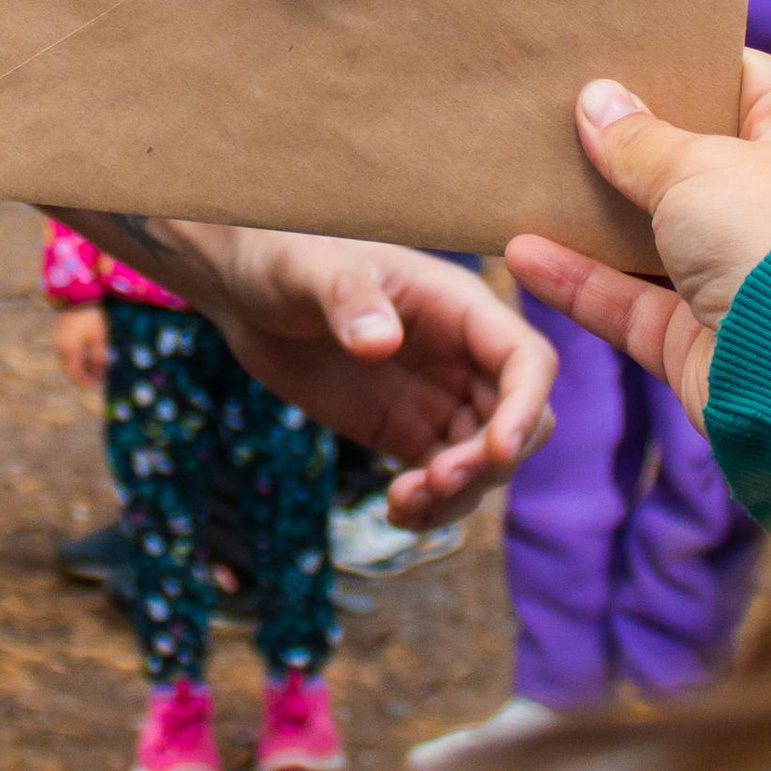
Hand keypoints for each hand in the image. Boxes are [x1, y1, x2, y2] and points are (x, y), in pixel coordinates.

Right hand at [52, 303, 107, 392]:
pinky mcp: (59, 335)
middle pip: (70, 371)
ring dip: (79, 368)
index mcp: (69, 353)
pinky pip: (67, 354)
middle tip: (96, 380)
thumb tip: (101, 372)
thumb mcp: (98, 338)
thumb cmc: (89, 318)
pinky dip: (76, 359)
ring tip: (94, 368)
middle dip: (83, 377)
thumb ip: (98, 357)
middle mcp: (60, 350)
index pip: (76, 375)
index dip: (86, 383)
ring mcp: (58, 342)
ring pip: (68, 363)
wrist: (75, 296)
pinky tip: (87, 356)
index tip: (98, 386)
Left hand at [188, 233, 553, 528]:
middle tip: (429, 483)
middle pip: (518, 420)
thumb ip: (346, 297)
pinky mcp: (406, 431)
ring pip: (484, 460)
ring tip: (402, 504)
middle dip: (487, 462)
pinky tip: (397, 514)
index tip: (496, 453)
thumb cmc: (281, 256)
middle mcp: (461, 355)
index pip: (526, 360)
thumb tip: (382, 341)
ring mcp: (437, 398)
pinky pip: (442, 479)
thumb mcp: (308, 269)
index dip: (524, 408)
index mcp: (458, 306)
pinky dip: (432, 506)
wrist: (243, 292)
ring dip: (459, 493)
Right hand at [506, 54, 770, 429]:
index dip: (681, 65)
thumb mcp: (701, 166)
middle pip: (692, 160)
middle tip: (556, 106)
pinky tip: (523, 254)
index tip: (615, 50)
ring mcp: (743, 273)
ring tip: (527, 176)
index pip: (744, 82)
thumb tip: (597, 100)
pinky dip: (581, 281)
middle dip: (626, 141)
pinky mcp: (705, 336)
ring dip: (593, 216)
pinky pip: (632, 301)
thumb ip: (639, 138)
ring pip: (655, 236)